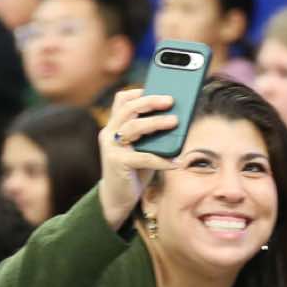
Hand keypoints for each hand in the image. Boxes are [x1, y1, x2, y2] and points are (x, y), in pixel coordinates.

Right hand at [97, 89, 179, 230]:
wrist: (117, 198)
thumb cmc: (134, 169)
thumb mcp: (142, 147)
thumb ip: (152, 134)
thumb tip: (177, 118)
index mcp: (114, 125)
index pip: (122, 100)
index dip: (139, 92)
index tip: (158, 88)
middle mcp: (109, 133)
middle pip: (128, 109)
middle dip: (150, 101)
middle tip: (170, 100)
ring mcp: (111, 148)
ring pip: (134, 128)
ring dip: (156, 123)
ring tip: (175, 122)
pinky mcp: (117, 164)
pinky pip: (143, 157)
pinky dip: (162, 159)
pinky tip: (176, 161)